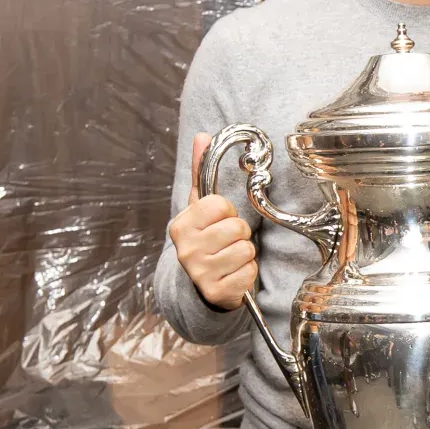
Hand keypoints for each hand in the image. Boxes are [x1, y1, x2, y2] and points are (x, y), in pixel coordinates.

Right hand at [168, 132, 257, 309]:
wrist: (200, 288)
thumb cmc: (206, 241)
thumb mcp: (200, 208)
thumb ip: (201, 172)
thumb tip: (202, 135)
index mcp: (181, 226)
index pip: (219, 204)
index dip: (227, 211)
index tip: (219, 221)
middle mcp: (185, 250)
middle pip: (236, 227)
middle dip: (239, 234)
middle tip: (227, 242)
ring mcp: (199, 273)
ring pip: (245, 249)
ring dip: (245, 254)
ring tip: (231, 258)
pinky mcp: (216, 293)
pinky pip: (248, 273)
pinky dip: (247, 273)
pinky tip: (234, 274)